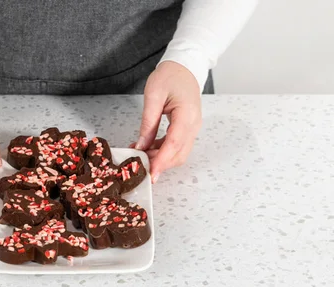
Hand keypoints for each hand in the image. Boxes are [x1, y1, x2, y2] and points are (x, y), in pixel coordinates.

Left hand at [133, 61, 201, 182]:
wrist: (184, 67)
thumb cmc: (170, 76)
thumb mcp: (153, 96)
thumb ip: (148, 122)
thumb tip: (141, 145)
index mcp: (187, 115)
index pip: (174, 144)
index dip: (161, 160)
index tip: (151, 172)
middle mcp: (193, 125)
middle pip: (179, 154)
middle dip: (160, 164)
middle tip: (139, 166)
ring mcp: (192, 128)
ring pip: (178, 153)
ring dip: (160, 159)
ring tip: (140, 155)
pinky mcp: (187, 129)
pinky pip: (176, 146)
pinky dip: (162, 151)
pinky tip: (147, 148)